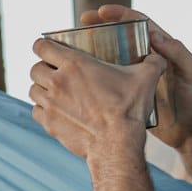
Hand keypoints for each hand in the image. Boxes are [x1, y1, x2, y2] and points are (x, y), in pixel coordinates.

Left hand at [29, 36, 162, 160]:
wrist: (117, 145)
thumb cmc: (129, 110)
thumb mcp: (145, 80)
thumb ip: (152, 63)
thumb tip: (158, 57)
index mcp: (74, 64)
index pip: (42, 46)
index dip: (43, 45)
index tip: (48, 48)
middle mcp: (57, 82)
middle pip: (35, 68)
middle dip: (43, 68)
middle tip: (55, 72)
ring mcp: (51, 104)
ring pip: (33, 90)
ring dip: (41, 89)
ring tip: (54, 91)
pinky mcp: (49, 124)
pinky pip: (36, 111)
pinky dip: (42, 109)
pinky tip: (55, 110)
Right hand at [79, 4, 191, 150]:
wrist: (191, 133)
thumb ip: (179, 53)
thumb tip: (155, 34)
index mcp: (163, 47)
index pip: (140, 23)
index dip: (121, 14)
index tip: (101, 11)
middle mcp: (146, 59)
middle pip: (121, 36)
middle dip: (100, 26)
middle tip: (81, 22)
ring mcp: (136, 76)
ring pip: (112, 57)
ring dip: (94, 49)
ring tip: (75, 47)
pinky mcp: (128, 93)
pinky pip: (110, 79)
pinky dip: (96, 74)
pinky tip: (81, 75)